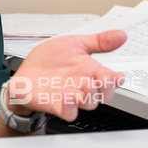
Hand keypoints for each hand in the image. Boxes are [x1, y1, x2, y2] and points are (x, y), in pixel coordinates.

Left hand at [9, 30, 126, 121]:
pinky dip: (70, 108)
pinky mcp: (57, 105)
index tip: (117, 75)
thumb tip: (121, 35)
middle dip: (106, 88)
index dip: (116, 79)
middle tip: (102, 79)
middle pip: (104, 94)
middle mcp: (83, 86)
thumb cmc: (50, 60)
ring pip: (89, 103)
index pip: (111, 78)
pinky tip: (67, 98)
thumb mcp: (73, 44)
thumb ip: (97, 41)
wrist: (26, 73)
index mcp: (90, 71)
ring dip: (89, 96)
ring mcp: (71, 97)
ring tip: (85, 85)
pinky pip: (68, 113)